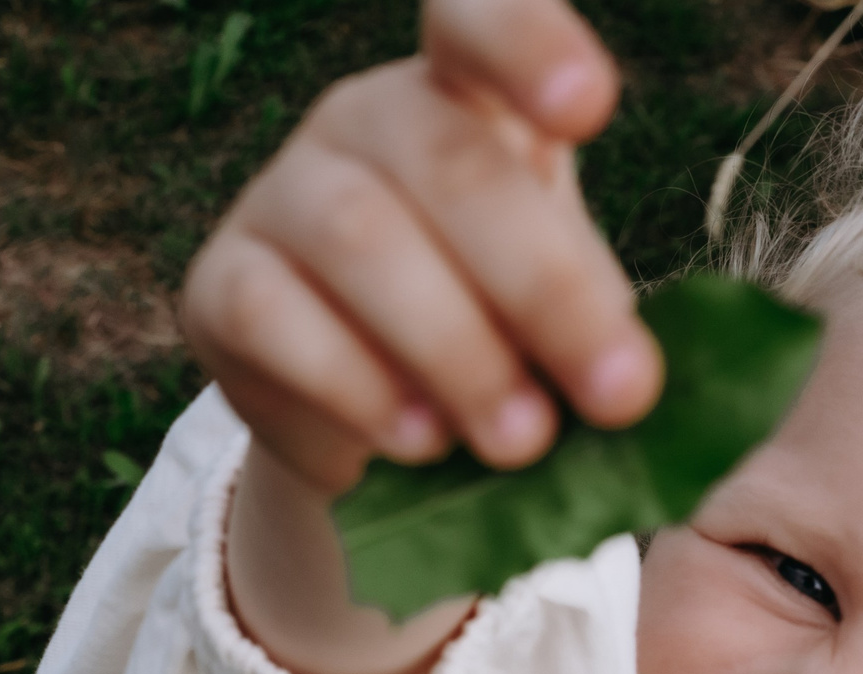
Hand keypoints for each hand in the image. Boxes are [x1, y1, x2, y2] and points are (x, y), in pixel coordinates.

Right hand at [181, 0, 662, 495]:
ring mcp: (284, 192)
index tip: (591, 110)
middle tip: (615, 395)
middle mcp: (368, 118)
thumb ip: (605, 330)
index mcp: (467, 94)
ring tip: (520, 442)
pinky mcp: (221, 283)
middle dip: (544, 286)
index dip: (529, 44)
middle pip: (450, 163)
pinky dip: (357, 387)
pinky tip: (417, 443)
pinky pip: (275, 317)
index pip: (479, 19)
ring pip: (360, 237)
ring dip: (455, 349)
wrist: (372, 426)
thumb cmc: (495, 341)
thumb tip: (641, 390)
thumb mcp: (565, 319)